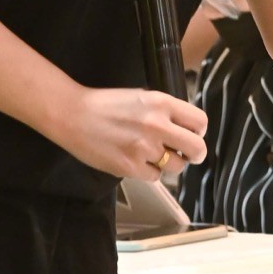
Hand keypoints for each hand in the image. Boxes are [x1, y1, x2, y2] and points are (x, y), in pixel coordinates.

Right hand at [51, 88, 206, 181]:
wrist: (72, 114)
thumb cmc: (106, 104)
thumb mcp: (142, 96)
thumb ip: (165, 111)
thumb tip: (184, 127)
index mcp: (162, 103)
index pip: (200, 121)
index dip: (200, 131)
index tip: (194, 135)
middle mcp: (157, 125)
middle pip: (197, 148)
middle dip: (196, 154)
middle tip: (189, 155)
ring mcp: (143, 148)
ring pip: (176, 166)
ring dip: (170, 164)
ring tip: (156, 156)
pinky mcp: (129, 167)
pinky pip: (155, 177)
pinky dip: (150, 172)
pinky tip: (139, 162)